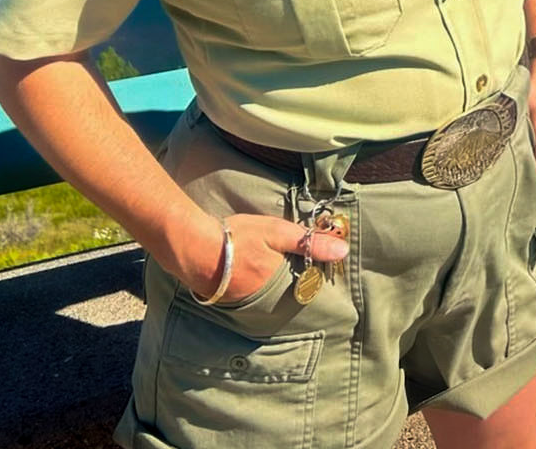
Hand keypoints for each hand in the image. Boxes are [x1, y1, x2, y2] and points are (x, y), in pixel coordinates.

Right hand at [172, 211, 347, 301]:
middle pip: (287, 294)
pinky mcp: (228, 301)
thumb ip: (309, 242)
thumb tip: (343, 251)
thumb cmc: (236, 237)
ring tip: (265, 269)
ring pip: (268, 297)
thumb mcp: (277, 232)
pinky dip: (252, 288)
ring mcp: (245, 303)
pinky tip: (247, 274)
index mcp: (281, 283)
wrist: (192, 248)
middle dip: (292, 283)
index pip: (307, 286)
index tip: (315, 266)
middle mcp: (265, 300)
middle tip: (289, 267)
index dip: (311, 274)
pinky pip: (249, 298)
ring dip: (271, 287)